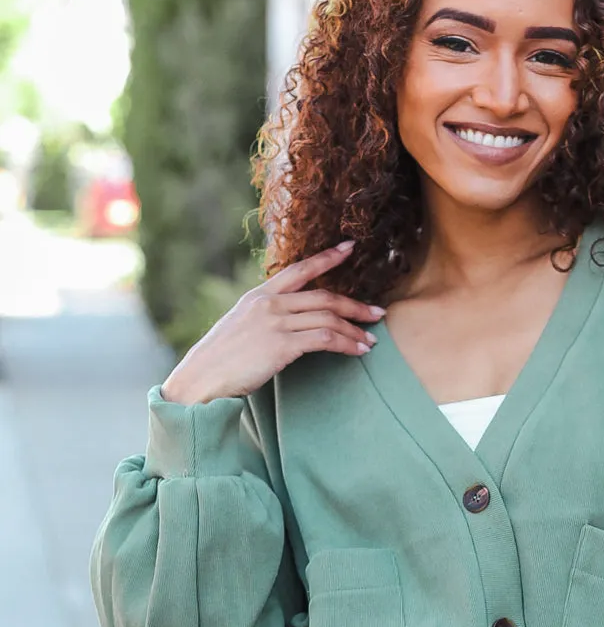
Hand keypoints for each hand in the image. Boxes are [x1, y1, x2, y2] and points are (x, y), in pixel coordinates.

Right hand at [160, 242, 383, 404]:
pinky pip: (324, 339)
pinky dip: (346, 344)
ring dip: (354, 330)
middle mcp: (269, 303)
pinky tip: (357, 351)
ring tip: (371, 341)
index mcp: (259, 295)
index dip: (327, 258)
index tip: (349, 248)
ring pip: (328, 318)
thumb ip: (265, 317)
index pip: (299, 269)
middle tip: (378, 313)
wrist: (202, 377)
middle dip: (355, 306)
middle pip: (323, 297)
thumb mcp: (241, 326)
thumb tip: (290, 321)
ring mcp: (275, 322)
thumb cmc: (221, 359)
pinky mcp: (281, 345)